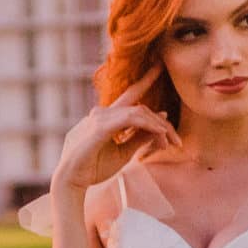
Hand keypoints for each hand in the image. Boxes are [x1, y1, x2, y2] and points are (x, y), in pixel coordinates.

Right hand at [48, 67, 182, 199]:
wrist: (70, 181)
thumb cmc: (93, 168)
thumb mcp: (123, 153)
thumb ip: (140, 137)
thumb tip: (160, 123)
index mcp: (106, 117)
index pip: (129, 95)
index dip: (145, 80)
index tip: (159, 67)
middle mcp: (102, 113)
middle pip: (140, 108)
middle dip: (161, 123)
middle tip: (177, 141)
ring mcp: (99, 117)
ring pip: (138, 112)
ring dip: (158, 127)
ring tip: (171, 142)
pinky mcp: (100, 126)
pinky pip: (131, 119)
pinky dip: (148, 125)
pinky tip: (160, 133)